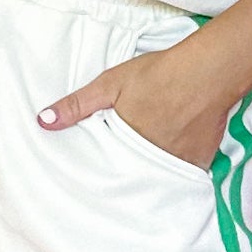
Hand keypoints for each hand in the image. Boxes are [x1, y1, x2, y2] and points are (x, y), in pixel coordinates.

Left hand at [37, 40, 231, 171]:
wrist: (209, 71)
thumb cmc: (159, 73)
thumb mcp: (110, 83)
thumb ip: (77, 104)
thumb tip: (42, 121)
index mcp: (124, 142)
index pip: (105, 167)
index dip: (100, 170)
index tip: (91, 179)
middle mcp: (148, 159)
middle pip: (131, 175)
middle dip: (124, 178)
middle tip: (117, 180)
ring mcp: (175, 163)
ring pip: (157, 178)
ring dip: (150, 177)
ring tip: (141, 180)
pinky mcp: (199, 162)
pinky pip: (184, 175)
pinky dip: (177, 172)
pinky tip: (172, 169)